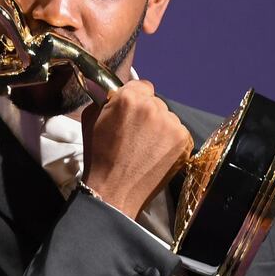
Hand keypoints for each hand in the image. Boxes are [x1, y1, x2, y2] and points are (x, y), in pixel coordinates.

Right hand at [81, 79, 192, 218]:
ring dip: (159, 126)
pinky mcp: (183, 141)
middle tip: (135, 132)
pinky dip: (169, 140)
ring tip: (145, 146)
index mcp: (128, 98)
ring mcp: (171, 125)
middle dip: (146, 113)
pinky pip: (177, 132)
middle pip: (155, 101)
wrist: (114, 190)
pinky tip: (155, 153)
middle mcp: (153, 107)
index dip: (135, 97)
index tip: (131, 111)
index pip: (141, 85)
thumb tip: (112, 91)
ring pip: (167, 117)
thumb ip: (104, 99)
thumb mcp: (90, 118)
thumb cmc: (99, 156)